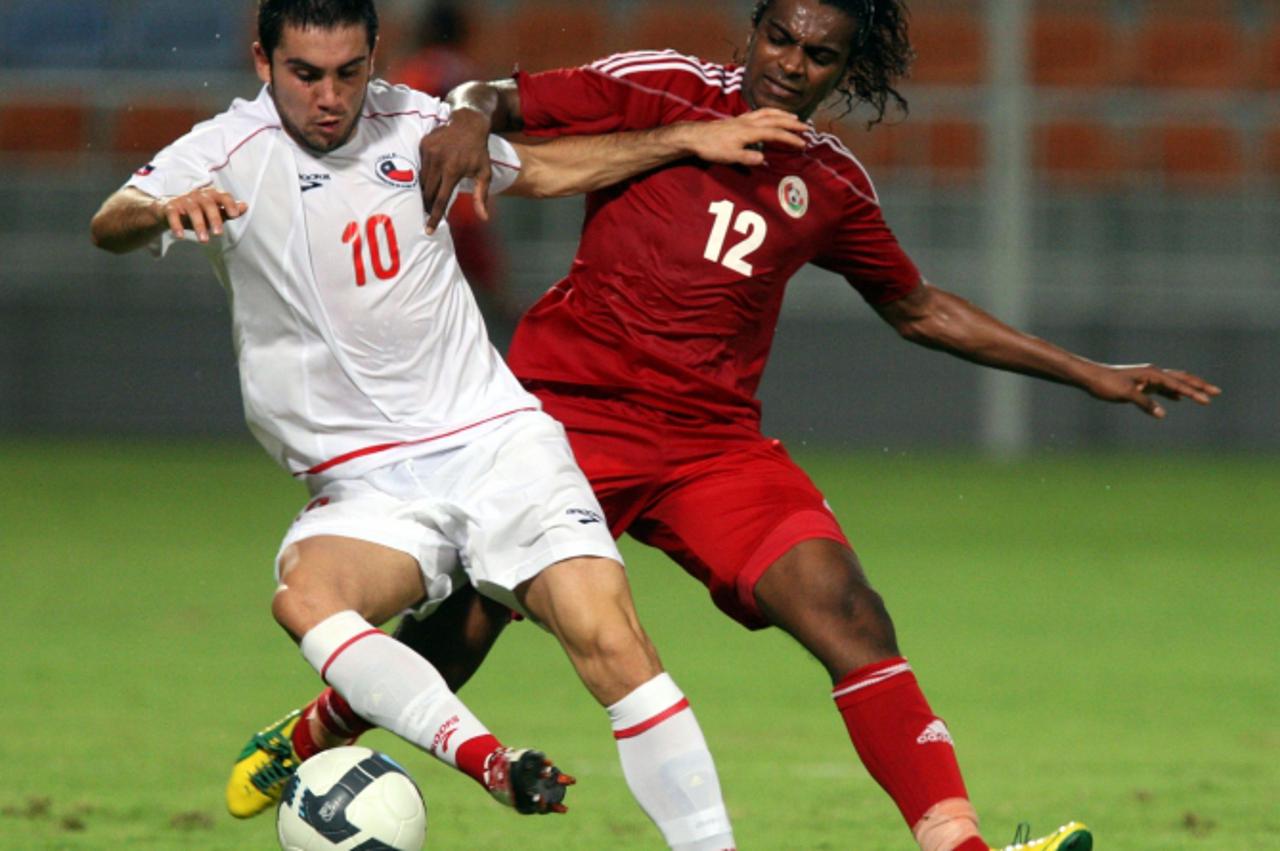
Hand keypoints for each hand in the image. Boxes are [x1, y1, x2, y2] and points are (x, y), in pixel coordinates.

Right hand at [159, 186, 246, 242]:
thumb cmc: (198, 212)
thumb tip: (245, 206)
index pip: (223, 196)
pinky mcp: (170, 207)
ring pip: (193, 210)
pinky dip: (176, 225)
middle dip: (214, 218)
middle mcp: (198, 195)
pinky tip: (180, 236)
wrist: (168, 210)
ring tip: (204, 240)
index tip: (234, 215)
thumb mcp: (215, 212)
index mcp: (212, 195)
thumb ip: (229, 211)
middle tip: (219, 234)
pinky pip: (173, 214)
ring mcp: (183, 200)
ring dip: (199, 225)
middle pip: (208, 204)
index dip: (229, 204)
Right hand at [420, 109, 491, 233]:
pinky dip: (423, 174)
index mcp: (453, 171)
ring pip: (422, 180)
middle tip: (427, 214)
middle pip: (428, 192)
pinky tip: (428, 178)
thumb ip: (481, 196)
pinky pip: (420, 166)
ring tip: (426, 199)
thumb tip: (484, 218)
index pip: (440, 199)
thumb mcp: (484, 173)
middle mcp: (438, 162)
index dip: (434, 216)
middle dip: (427, 205)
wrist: (469, 124)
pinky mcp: (423, 145)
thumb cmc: (478, 152)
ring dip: (424, 191)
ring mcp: (429, 152)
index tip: (428, 229)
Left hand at [682, 108, 809, 165]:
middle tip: (806, 127)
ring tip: (794, 117)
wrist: (694, 136)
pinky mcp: (737, 119)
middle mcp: (748, 122)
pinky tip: (771, 115)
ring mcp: (743, 119)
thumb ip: (747, 158)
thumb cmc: (711, 148)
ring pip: (767, 112)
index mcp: (750, 131)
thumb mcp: (729, 156)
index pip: (775, 133)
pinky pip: (759, 112)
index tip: (803, 143)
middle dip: (792, 123)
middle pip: (775, 119)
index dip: (790, 138)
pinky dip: (769, 112)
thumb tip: (764, 159)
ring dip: (783, 114)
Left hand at [1083, 363, 1220, 417]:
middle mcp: (1153, 374)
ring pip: (1173, 383)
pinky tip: (1178, 399)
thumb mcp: (1126, 394)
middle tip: (1217, 392)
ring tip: (1203, 395)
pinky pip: (1162, 388)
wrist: (1090, 377)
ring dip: (1189, 389)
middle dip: (1199, 386)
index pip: (1178, 384)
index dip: (1194, 393)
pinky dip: (1173, 393)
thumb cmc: (1106, 384)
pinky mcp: (1141, 384)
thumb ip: (1145, 403)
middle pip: (1181, 379)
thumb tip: (1163, 414)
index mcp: (1152, 374)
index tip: (1207, 400)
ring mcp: (1147, 378)